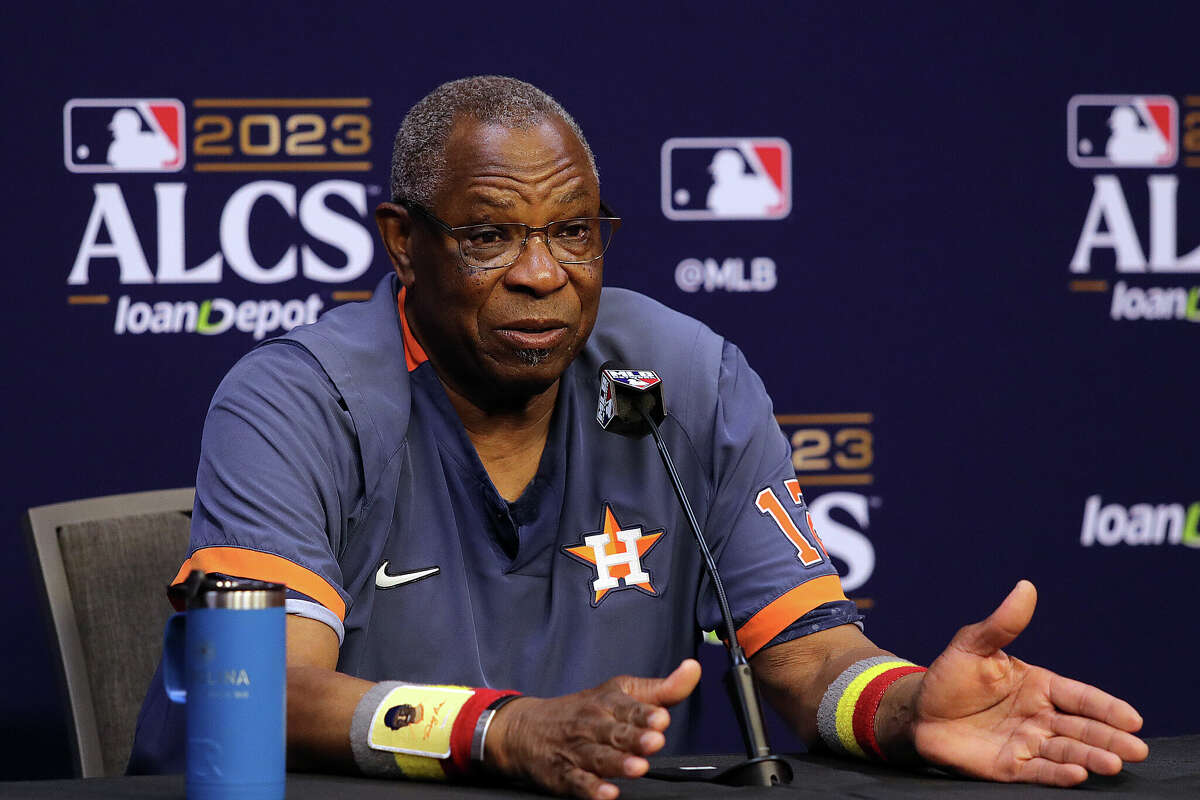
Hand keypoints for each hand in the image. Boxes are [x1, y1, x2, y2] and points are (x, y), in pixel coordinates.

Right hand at [484, 659, 701, 799]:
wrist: (526, 727)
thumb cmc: (584, 709)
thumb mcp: (621, 692)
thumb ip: (662, 689)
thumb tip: (694, 669)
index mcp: (608, 702)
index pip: (630, 708)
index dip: (645, 713)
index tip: (662, 718)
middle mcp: (592, 724)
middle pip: (615, 732)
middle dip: (635, 737)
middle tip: (655, 741)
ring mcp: (576, 749)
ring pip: (598, 757)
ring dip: (618, 763)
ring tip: (638, 768)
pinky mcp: (563, 774)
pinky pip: (577, 782)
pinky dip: (590, 788)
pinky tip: (606, 793)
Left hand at [912, 580, 1147, 785]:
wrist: (918, 712)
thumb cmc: (949, 677)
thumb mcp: (973, 645)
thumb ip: (1003, 623)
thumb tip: (1025, 587)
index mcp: (1038, 686)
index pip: (1079, 696)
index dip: (1106, 707)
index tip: (1132, 718)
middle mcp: (1039, 716)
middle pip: (1081, 728)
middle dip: (1110, 738)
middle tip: (1137, 750)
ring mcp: (1026, 742)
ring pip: (1065, 751)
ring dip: (1090, 757)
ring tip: (1113, 764)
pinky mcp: (1008, 766)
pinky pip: (1038, 770)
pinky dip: (1058, 774)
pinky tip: (1078, 775)